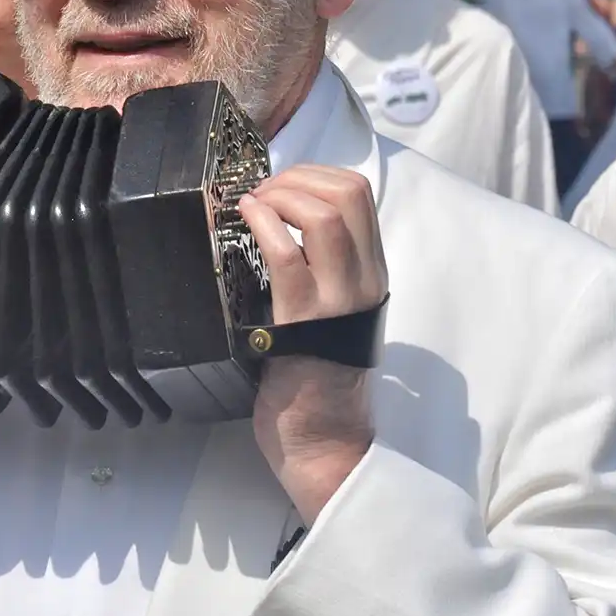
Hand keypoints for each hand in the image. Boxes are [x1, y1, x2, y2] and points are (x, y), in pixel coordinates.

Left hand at [237, 165, 386, 524]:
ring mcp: (339, 301)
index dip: (316, 174)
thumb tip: (276, 223)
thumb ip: (317, 271)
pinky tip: (245, 221)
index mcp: (371, 275)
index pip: (360, 195)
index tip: (281, 184)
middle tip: (263, 194)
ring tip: (253, 206)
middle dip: (298, 177)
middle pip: (348, 194)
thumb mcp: (326, 312)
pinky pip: (286, 255)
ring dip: (280, 197)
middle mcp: (364, 282)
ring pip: (325, 216)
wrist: (322, 441)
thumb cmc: (311, 377)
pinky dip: (262, 225)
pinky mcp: (305, 323)